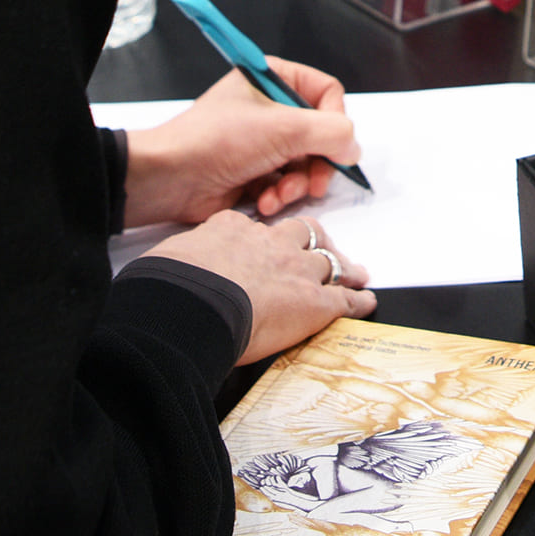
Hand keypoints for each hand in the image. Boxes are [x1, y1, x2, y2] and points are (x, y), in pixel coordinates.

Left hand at [122, 57, 360, 226]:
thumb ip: (332, 133)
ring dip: (297, 184)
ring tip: (278, 194)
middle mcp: (270, 107)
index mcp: (274, 79)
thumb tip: (353, 147)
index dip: (334, 123)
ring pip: (305, 164)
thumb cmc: (217, 141)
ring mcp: (262, 141)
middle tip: (314, 182)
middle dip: (317, 164)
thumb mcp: (284, 128)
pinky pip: (285, 183)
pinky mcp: (253, 171)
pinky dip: (279, 195)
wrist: (171, 178)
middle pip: (320, 135)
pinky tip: (263, 201)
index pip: (327, 94)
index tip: (333, 146)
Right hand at [145, 211, 374, 363]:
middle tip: (321, 247)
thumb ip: (180, 261)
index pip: (254, 228)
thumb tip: (167, 271)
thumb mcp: (168, 260)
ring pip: (328, 261)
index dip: (263, 239)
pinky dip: (359, 300)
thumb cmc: (171, 287)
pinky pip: (345, 299)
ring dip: (342, 267)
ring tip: (354, 272)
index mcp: (233, 229)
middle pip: (302, 233)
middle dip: (313, 240)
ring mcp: (297, 270)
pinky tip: (367, 301)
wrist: (192, 307)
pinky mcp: (315, 302)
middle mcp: (270, 244)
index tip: (263, 246)